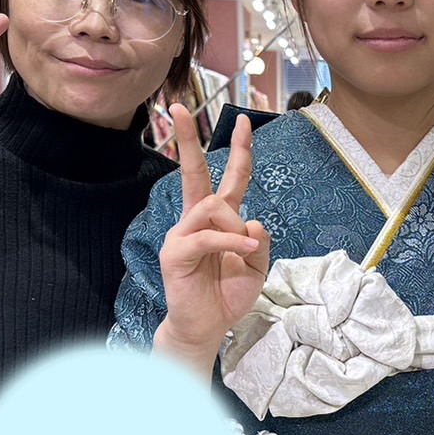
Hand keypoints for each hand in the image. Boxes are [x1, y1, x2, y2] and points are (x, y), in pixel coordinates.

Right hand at [156, 109, 270, 364]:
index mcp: (219, 219)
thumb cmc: (227, 294)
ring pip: (211, 206)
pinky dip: (230, 242)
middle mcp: (197, 220)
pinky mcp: (175, 253)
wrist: (207, 327)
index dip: (239, 150)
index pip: (230, 177)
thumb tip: (252, 221)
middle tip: (177, 107)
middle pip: (193, 172)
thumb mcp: (256, 266)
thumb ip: (258, 241)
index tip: (245, 120)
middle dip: (186, 139)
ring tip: (243, 251)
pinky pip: (207, 236)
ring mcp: (182, 234)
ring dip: (234, 226)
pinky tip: (244, 252)